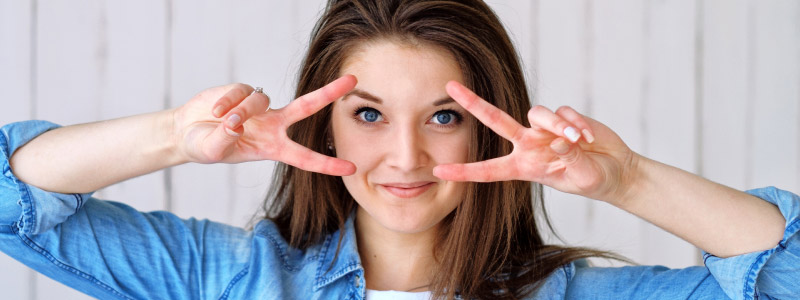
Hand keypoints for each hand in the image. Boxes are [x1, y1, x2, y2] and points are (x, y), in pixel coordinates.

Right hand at [171, 75, 356, 175]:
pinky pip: (240, 92)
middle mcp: (273, 125)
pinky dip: (226, 102)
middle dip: (329, 93)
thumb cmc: (206, 146)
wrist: (186, 131)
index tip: (352, 168)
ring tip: (220, 119)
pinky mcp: (243, 90)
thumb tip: (235, 123)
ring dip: (239, 111)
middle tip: (353, 80)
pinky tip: (214, 110)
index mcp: (273, 147)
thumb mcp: (213, 151)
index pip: (305, 157)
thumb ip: (223, 140)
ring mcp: (259, 107)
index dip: (327, 163)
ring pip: (259, 102)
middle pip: (307, 106)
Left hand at [432, 81, 639, 202]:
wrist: (616, 171)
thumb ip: (569, 160)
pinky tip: (590, 138)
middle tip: (450, 86)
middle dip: (473, 102)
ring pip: (537, 113)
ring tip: (580, 141)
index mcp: (524, 167)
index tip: (438, 171)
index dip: (464, 171)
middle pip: (495, 120)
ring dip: (559, 125)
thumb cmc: (594, 181)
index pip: (488, 170)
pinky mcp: (562, 117)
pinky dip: (577, 124)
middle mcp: (528, 145)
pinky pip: (562, 113)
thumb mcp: (582, 178)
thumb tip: (558, 140)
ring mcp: (544, 129)